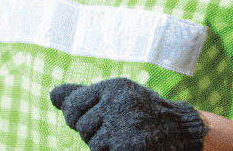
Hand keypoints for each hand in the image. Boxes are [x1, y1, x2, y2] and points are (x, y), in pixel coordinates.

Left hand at [48, 78, 206, 150]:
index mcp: (113, 87)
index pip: (72, 106)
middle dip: (95, 134)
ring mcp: (125, 126)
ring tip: (126, 137)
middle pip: (83, 128)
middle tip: (118, 129)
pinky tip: (131, 146)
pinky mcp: (130, 147)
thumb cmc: (142, 111)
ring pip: (94, 145)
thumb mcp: (116, 96)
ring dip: (106, 146)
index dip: (76, 118)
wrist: (180, 129)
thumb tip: (52, 94)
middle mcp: (118, 103)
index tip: (93, 120)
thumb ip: (82, 96)